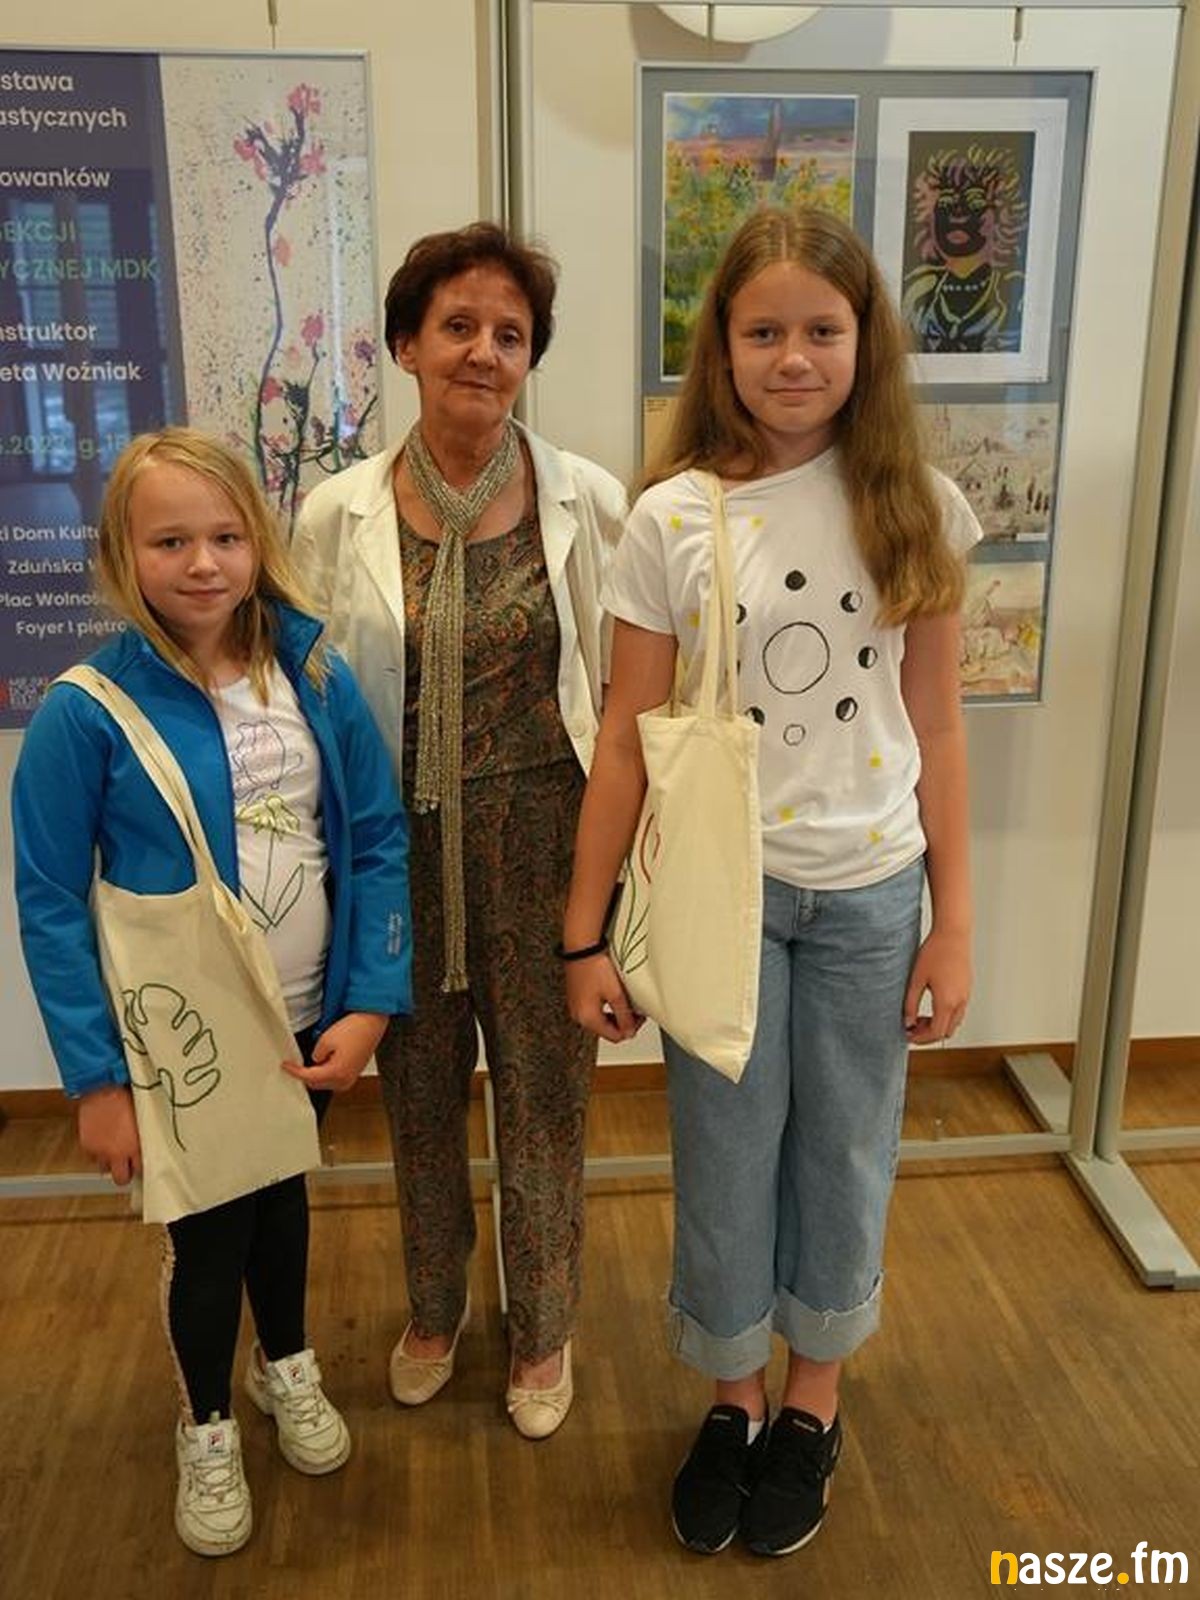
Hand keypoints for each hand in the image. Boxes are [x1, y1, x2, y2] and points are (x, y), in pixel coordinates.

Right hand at [77, 1085, 141, 1185]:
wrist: (102, 1088)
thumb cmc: (126, 1096)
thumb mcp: (143, 1117)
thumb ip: (145, 1134)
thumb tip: (151, 1142)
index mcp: (135, 1146)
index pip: (142, 1170)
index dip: (143, 1166)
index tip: (143, 1163)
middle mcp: (117, 1153)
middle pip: (121, 1179)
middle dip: (125, 1173)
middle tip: (128, 1165)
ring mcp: (100, 1151)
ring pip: (105, 1169)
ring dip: (110, 1162)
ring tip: (114, 1151)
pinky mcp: (87, 1146)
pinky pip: (92, 1157)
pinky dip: (97, 1153)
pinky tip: (102, 1142)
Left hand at [282, 1012, 388, 1092]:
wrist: (372, 1022)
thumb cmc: (353, 1029)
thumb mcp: (325, 1040)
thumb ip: (315, 1055)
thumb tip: (316, 1061)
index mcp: (336, 1073)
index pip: (308, 1077)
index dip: (294, 1071)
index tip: (285, 1065)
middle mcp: (345, 1080)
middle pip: (317, 1084)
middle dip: (305, 1075)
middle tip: (294, 1064)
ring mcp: (351, 1078)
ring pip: (326, 1082)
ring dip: (316, 1075)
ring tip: (307, 1062)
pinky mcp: (354, 1072)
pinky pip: (336, 1077)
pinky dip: (327, 1072)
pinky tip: (323, 1061)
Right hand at [565, 952, 643, 1043]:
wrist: (581, 948)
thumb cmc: (594, 967)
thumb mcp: (616, 994)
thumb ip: (624, 1016)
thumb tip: (630, 1032)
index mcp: (588, 1018)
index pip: (614, 1036)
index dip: (631, 1029)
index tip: (640, 1017)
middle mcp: (579, 1016)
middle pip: (606, 1029)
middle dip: (622, 1022)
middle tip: (635, 1011)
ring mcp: (576, 1007)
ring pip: (600, 1020)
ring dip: (614, 1015)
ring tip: (625, 1003)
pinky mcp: (576, 998)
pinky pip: (593, 1010)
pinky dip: (605, 1008)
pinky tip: (612, 997)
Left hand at [904, 928, 971, 1044]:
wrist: (953, 934)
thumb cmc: (935, 952)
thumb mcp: (916, 979)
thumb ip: (910, 1003)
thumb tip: (907, 1022)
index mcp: (946, 1002)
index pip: (936, 1033)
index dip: (921, 1039)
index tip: (908, 1036)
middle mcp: (960, 1002)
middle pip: (946, 1032)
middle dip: (929, 1034)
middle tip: (912, 1027)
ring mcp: (966, 995)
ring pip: (954, 1023)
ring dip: (938, 1025)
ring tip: (920, 1016)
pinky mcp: (967, 989)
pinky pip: (958, 1011)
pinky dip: (945, 1015)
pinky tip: (932, 1005)